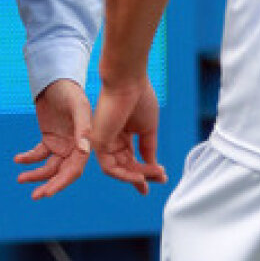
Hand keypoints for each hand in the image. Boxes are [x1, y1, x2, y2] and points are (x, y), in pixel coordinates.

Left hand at [14, 78, 91, 198]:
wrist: (56, 79)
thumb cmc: (70, 91)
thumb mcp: (78, 107)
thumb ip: (82, 129)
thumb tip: (83, 151)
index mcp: (84, 143)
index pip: (74, 169)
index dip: (62, 182)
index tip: (47, 193)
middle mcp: (74, 146)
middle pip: (61, 172)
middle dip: (48, 185)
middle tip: (35, 196)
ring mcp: (61, 144)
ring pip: (49, 167)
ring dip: (35, 174)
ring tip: (20, 178)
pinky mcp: (49, 139)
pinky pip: (38, 154)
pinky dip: (28, 159)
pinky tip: (18, 159)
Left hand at [91, 80, 165, 194]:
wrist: (128, 81)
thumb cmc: (139, 97)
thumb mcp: (148, 128)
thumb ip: (148, 148)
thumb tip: (154, 167)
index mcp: (121, 134)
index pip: (131, 158)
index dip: (145, 170)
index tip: (161, 178)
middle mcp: (110, 139)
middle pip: (126, 166)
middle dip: (145, 174)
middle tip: (161, 178)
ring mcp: (102, 142)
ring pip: (119, 169)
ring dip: (138, 175)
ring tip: (155, 176)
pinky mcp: (98, 143)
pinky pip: (110, 168)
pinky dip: (126, 175)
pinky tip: (141, 176)